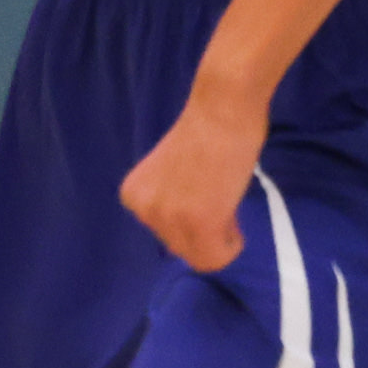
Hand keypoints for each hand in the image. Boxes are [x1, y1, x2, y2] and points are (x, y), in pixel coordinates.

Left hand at [121, 89, 267, 274]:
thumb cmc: (208, 130)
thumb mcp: (174, 173)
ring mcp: (169, 217)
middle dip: (207, 231)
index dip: (195, 220)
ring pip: (200, 256)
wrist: (223, 108)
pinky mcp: (200, 222)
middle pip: (182, 248)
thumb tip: (189, 233)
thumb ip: (174, 201)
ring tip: (227, 200)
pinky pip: (216, 259)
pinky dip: (231, 247)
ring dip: (221, 237)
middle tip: (223, 197)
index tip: (209, 194)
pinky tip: (234, 217)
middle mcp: (143, 209)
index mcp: (133, 196)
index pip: (166, 234)